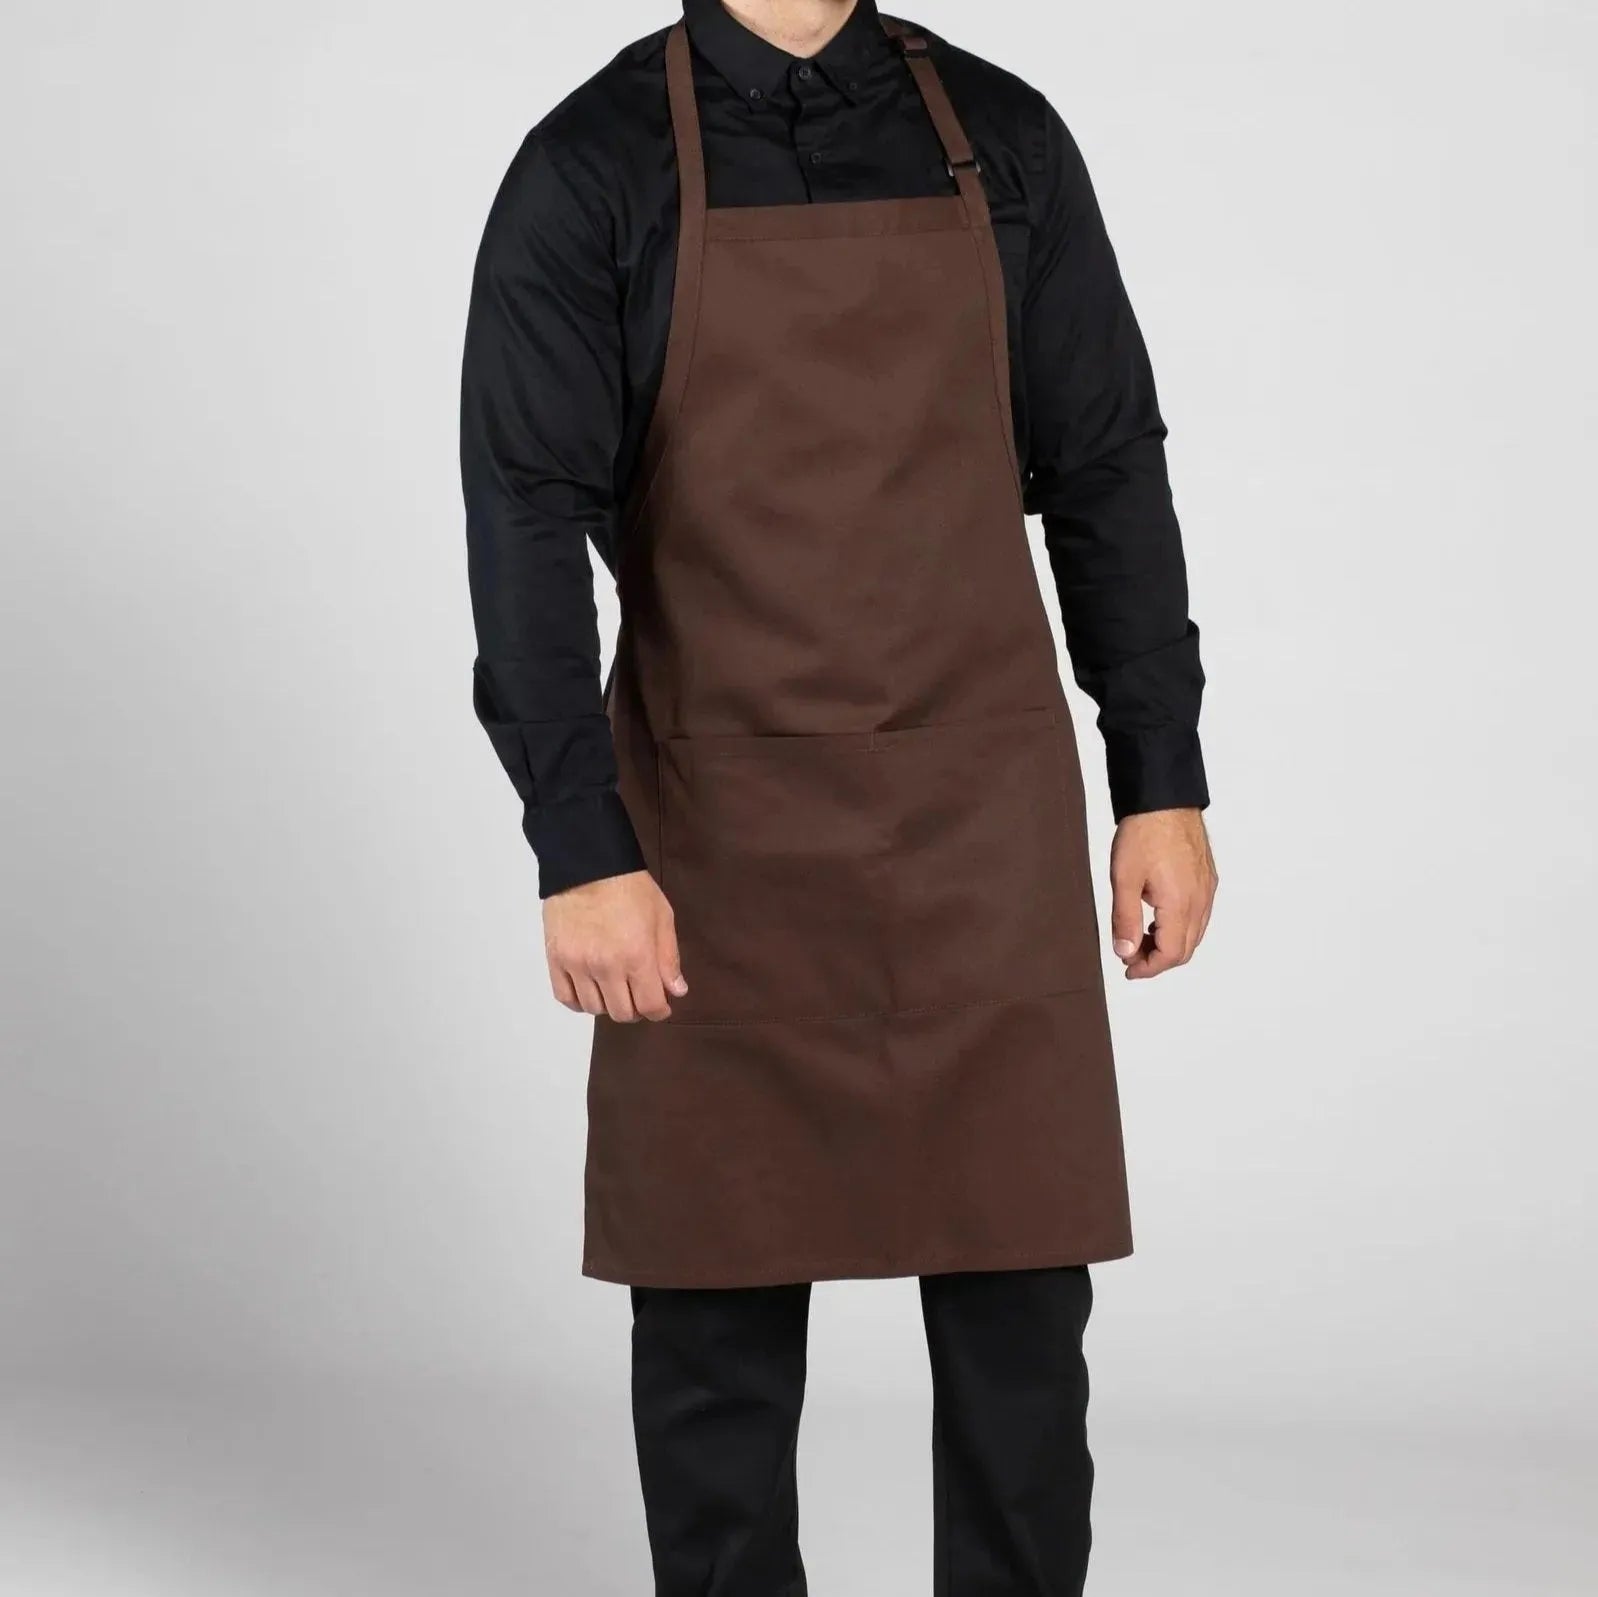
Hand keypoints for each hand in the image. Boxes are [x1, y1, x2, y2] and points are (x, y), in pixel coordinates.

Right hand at [543, 871, 686, 1021]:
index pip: (650, 1005)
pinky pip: (566, 998)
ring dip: (608, 1005)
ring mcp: (577, 965)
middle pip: (622, 1013)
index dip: (659, 1011)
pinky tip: (589, 990)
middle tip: (638, 995)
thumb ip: (669, 958)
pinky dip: (579, 1002)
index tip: (661, 1006)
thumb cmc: (630, 887)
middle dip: (636, 1009)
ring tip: (614, 989)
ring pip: (594, 1009)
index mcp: (637, 956)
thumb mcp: (662, 917)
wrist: (587, 865)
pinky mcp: (556, 960)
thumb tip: (677, 991)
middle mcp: (606, 967)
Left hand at [1109, 809, 1217, 980]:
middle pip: (1186, 949)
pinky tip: (1157, 916)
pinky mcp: (1207, 878)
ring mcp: (1207, 889)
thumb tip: (1125, 952)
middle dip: (1159, 959)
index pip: (1171, 954)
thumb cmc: (1144, 832)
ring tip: (1140, 937)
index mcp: (1181, 904)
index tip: (1128, 969)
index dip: (1149, 968)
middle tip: (1131, 956)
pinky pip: (1199, 915)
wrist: (1164, 798)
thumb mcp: (1123, 878)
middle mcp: (1201, 900)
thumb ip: (1125, 919)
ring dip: (1170, 943)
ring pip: (1194, 933)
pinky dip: (1180, 926)